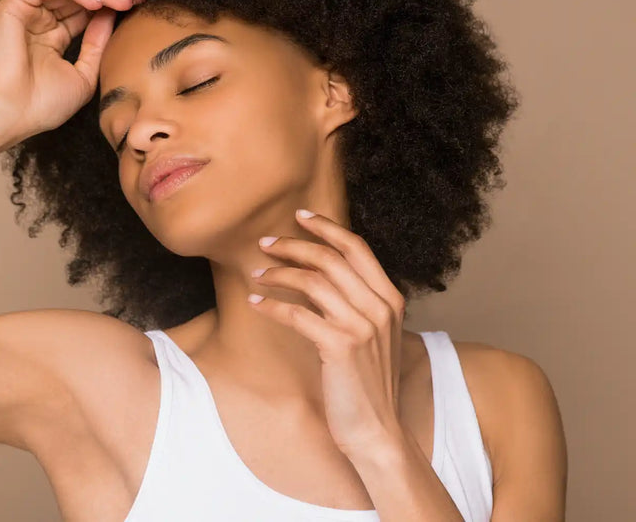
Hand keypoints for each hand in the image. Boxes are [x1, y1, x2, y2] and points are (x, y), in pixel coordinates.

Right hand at [0, 0, 143, 140]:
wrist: (13, 114)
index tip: (139, 6)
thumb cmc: (43, 105)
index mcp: (51, 40)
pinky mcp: (13, 5)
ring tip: (122, 0)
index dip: (111, 8)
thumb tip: (110, 16)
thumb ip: (96, 45)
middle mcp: (37, 23)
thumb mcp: (84, 74)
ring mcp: (25, 13)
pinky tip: (97, 3)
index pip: (84, 14)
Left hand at [247, 209, 406, 457]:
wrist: (377, 430)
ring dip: (278, 273)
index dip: (326, 227)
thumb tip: (320, 273)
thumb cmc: (367, 383)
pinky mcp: (340, 345)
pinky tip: (256, 303)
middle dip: (293, 244)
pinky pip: (297, 313)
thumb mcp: (372, 335)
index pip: (357, 247)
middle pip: (329, 258)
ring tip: (256, 274)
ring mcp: (362, 325)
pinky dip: (271, 305)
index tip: (300, 216)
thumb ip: (356, 302)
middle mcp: (379, 306)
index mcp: (391, 298)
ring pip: (311, 281)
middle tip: (265, 243)